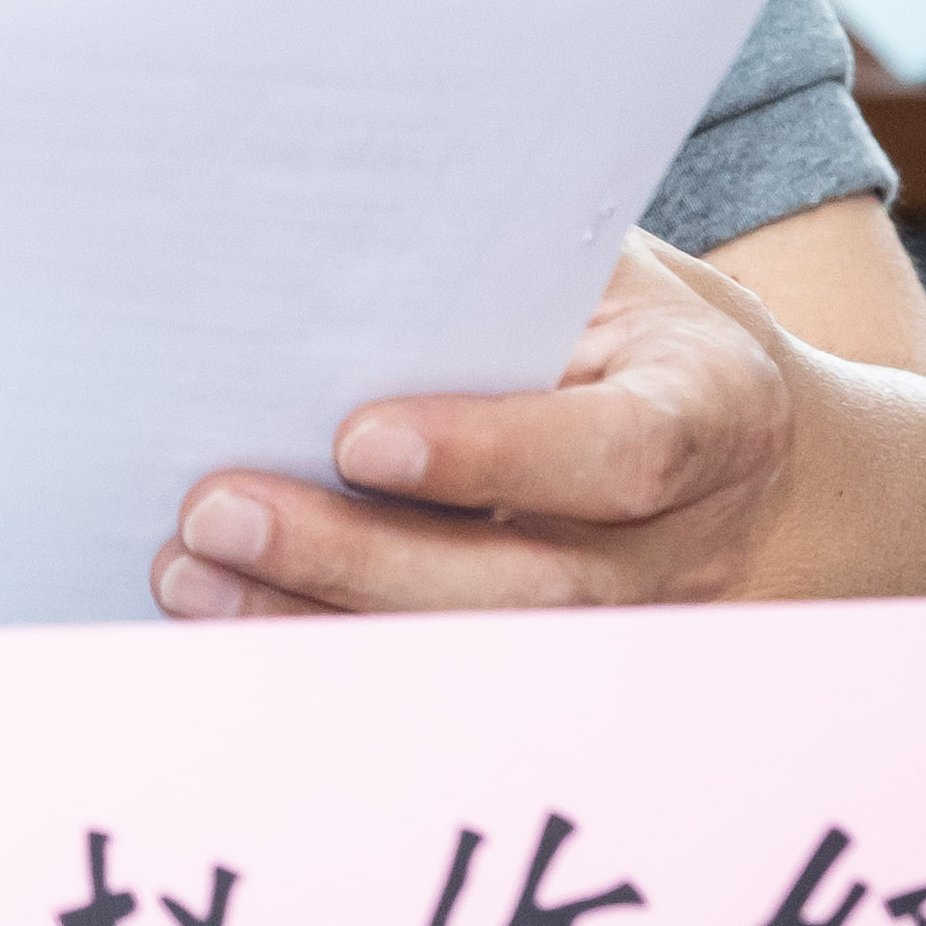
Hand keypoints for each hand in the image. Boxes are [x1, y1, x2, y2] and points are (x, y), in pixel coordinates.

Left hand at [152, 234, 819, 620]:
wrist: (737, 450)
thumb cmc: (633, 330)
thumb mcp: (607, 272)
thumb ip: (510, 271)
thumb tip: (335, 242)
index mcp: (709, 411)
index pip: (618, 453)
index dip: (491, 455)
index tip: (357, 438)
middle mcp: (681, 546)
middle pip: (528, 585)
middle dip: (360, 558)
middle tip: (218, 510)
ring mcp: (626, 630)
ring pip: (474, 653)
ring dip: (317, 622)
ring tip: (188, 573)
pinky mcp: (558, 676)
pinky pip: (440, 683)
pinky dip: (325, 658)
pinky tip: (222, 622)